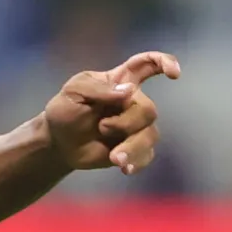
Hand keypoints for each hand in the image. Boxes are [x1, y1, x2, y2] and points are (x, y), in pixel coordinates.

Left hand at [44, 50, 180, 173]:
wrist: (58, 142)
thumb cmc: (65, 110)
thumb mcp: (74, 92)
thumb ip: (98, 89)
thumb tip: (129, 91)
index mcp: (121, 80)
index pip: (147, 64)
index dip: (165, 63)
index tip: (173, 74)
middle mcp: (133, 101)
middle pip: (148, 110)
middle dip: (126, 123)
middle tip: (101, 127)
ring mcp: (135, 125)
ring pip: (151, 134)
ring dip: (133, 147)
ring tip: (114, 158)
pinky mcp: (133, 147)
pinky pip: (147, 154)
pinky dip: (137, 161)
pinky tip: (125, 168)